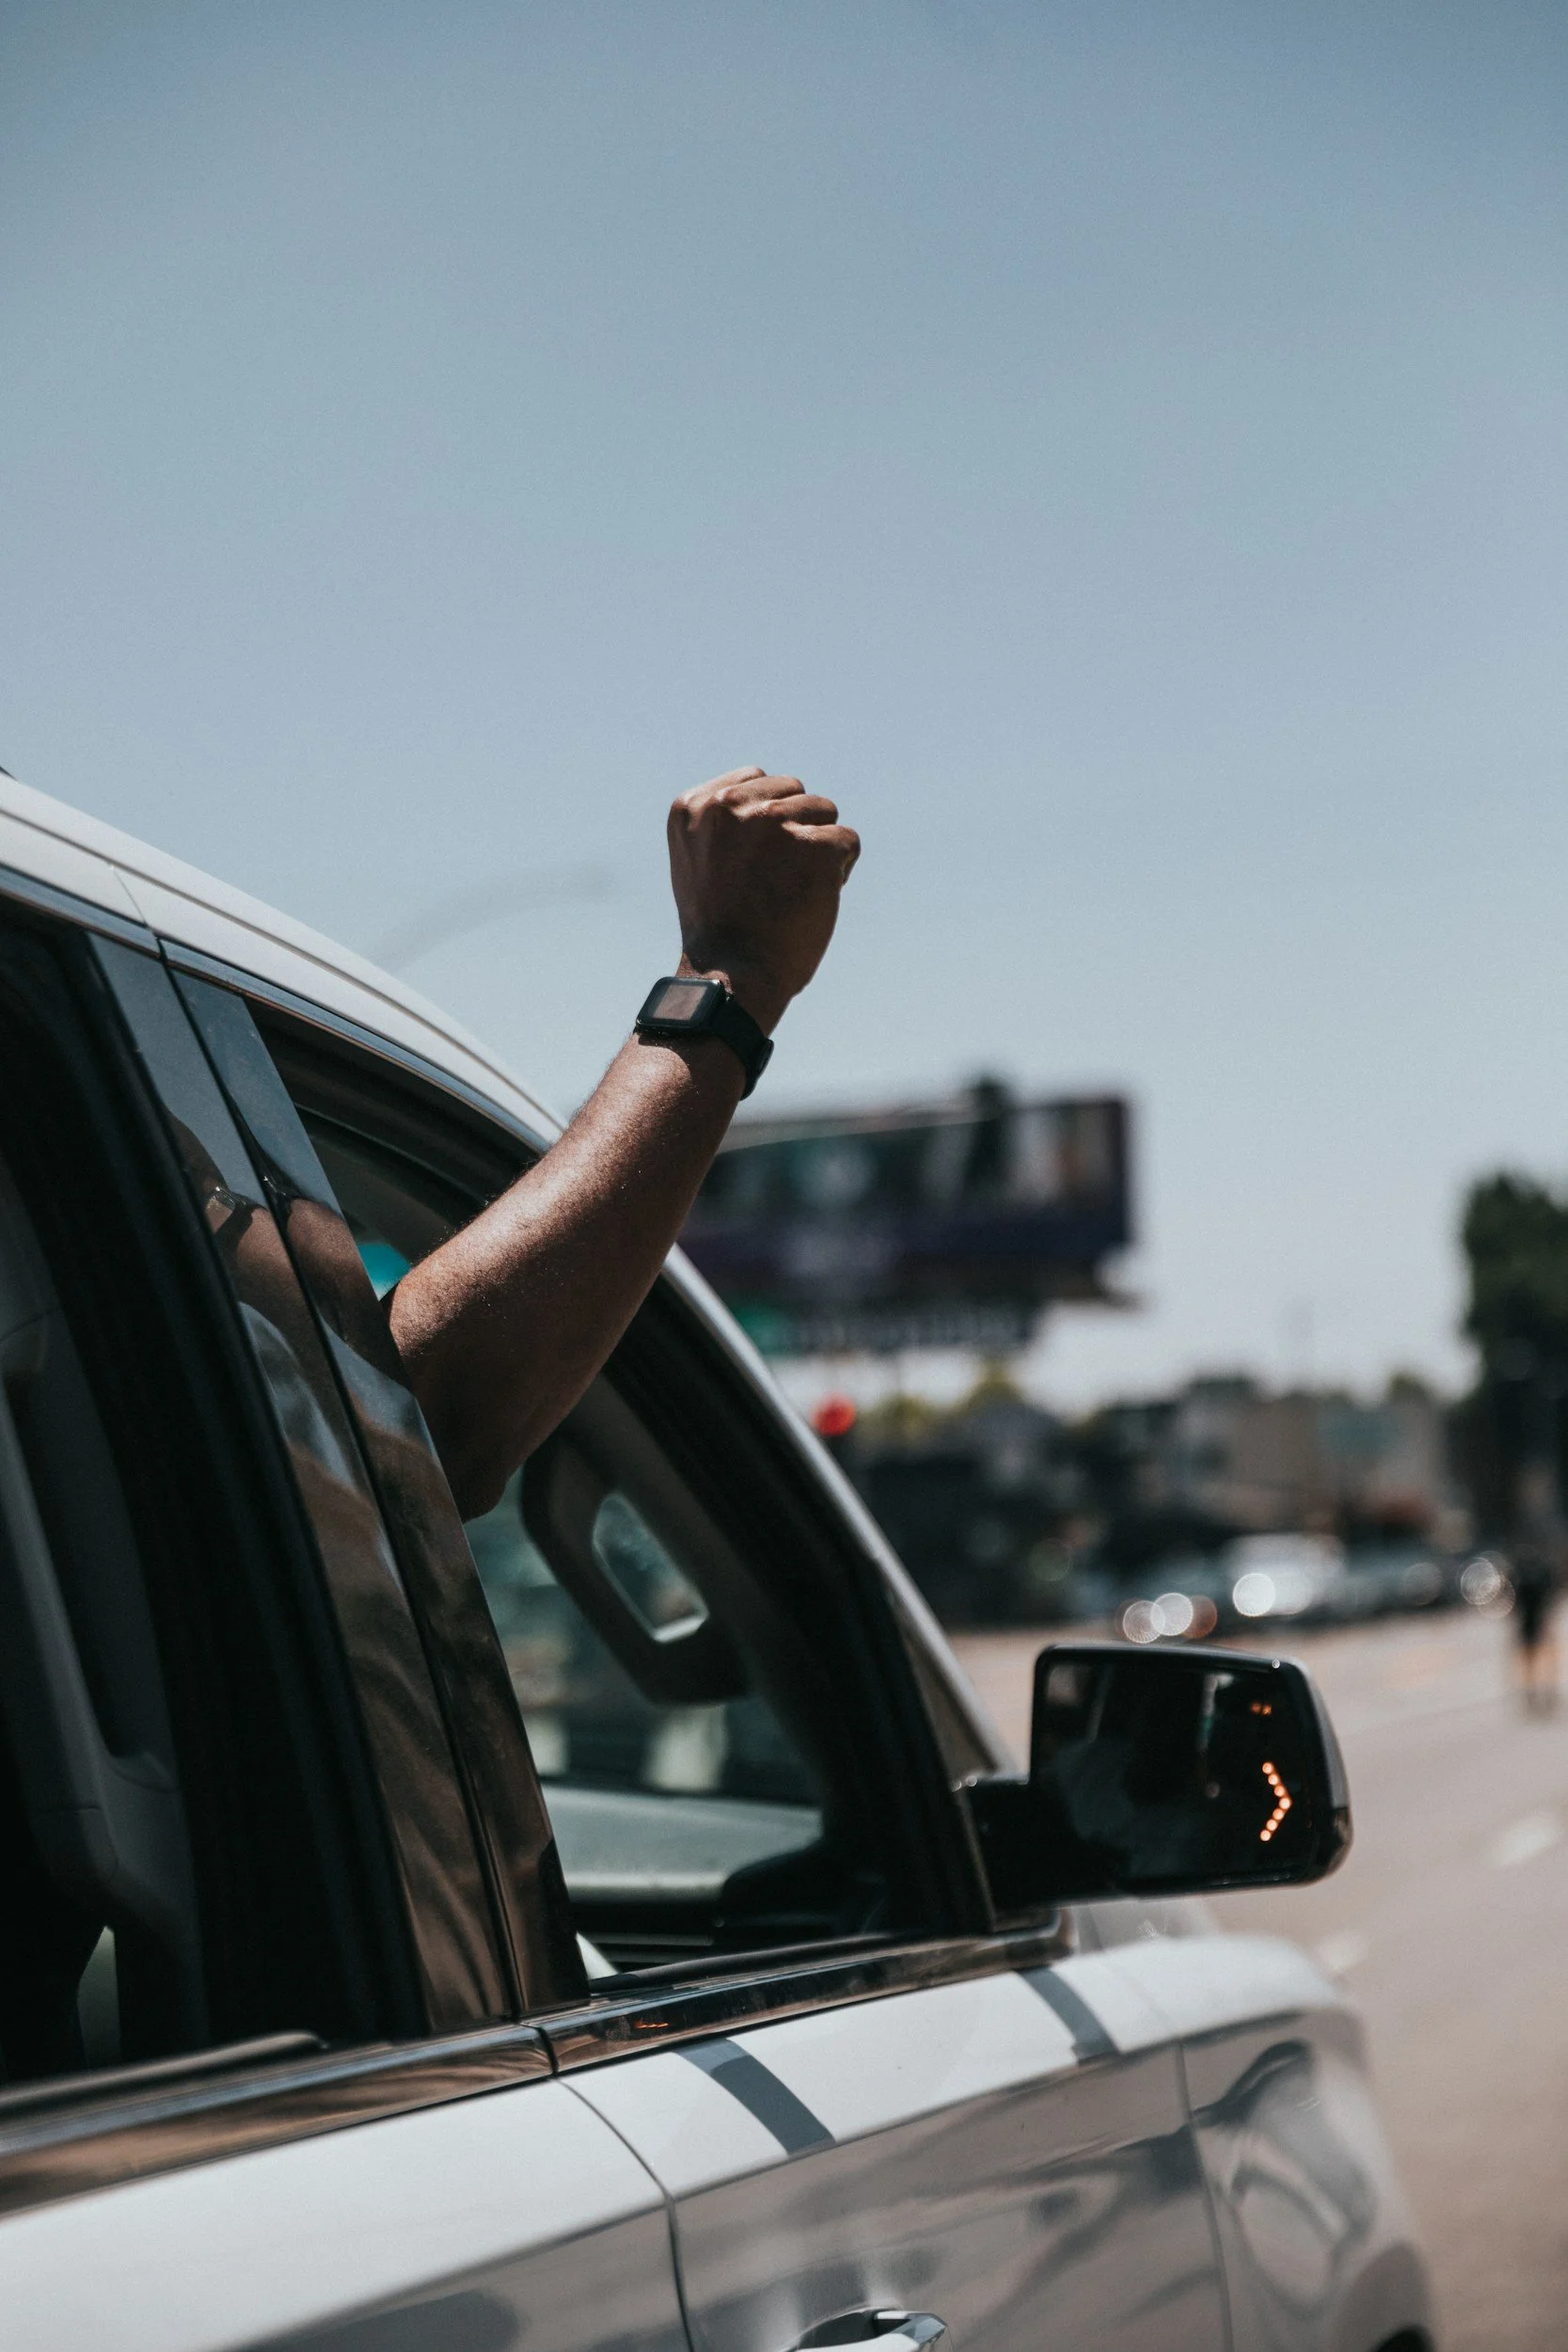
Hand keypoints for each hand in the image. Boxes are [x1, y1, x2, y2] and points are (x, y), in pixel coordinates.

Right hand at [667, 767, 859, 1031]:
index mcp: (694, 806)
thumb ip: (724, 823)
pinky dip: (840, 872)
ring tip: (792, 890)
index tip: (755, 861)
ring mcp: (773, 822)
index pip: (756, 779)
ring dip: (818, 848)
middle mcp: (729, 805)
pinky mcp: (814, 845)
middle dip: (796, 828)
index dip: (767, 819)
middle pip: (793, 790)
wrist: (732, 976)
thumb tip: (769, 799)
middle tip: (776, 879)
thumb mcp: (699, 861)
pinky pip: (847, 842)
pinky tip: (813, 899)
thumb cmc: (720, 929)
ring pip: (824, 811)